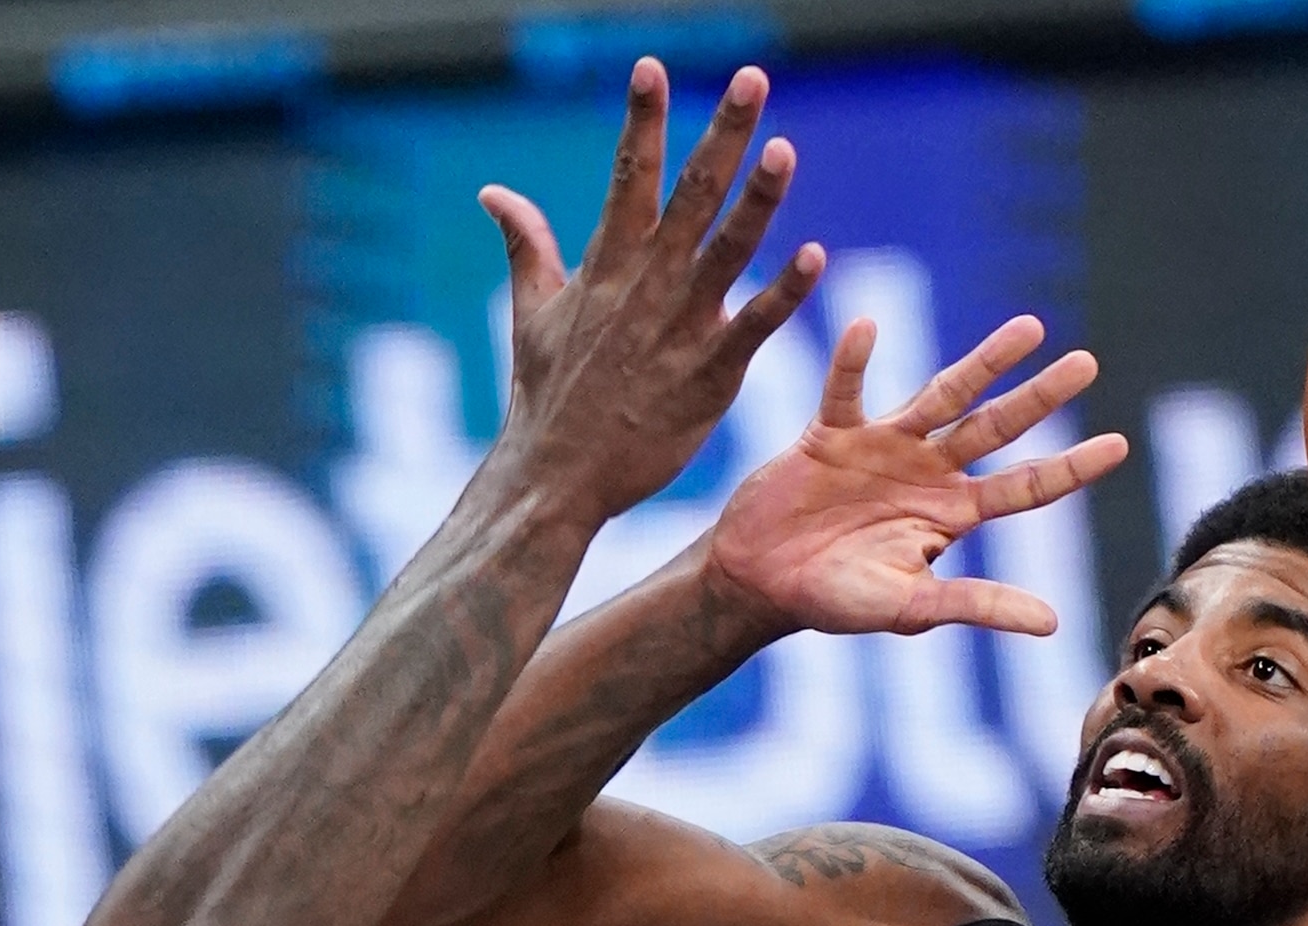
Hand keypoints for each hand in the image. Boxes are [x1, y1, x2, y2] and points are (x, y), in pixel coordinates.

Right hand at [480, 62, 823, 524]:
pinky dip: (783, 293)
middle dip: (721, 134)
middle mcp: (646, 286)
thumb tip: (492, 192)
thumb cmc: (546, 397)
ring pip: (727, 251)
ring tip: (784, 149)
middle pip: (690, 195)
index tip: (652, 66)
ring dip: (758, 200)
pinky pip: (754, 327)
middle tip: (752, 79)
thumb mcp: (532, 313)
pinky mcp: (708, 376)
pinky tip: (815, 256)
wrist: (556, 478)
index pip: (626, 175)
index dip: (642, 119)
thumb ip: (526, 245)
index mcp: (605, 265)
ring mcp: (679, 329)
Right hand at [699, 313, 1127, 639]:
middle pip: (996, 427)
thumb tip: (1053, 623)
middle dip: (1041, 396)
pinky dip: (852, 362)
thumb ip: (976, 604)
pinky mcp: (831, 433)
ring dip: (984, 362)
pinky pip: (845, 390)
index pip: (1025, 487)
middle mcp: (927, 472)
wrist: (758, 582)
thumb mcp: (909, 608)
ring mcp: (883, 446)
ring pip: (942, 394)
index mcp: (950, 515)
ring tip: (1029, 327)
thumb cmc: (833, 601)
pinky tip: (864, 327)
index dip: (1070, 468)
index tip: (1120, 446)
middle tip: (1087, 363)